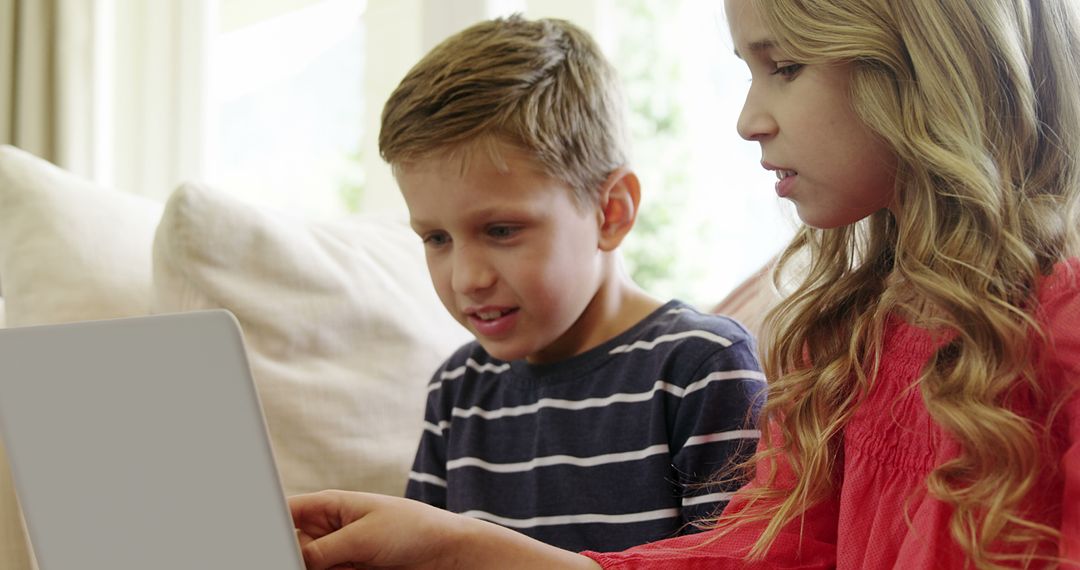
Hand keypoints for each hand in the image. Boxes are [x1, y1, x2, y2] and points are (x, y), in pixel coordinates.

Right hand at [288, 490, 600, 569]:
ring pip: (305, 564)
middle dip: (281, 552)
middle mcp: (327, 532)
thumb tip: (291, 558)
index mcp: (329, 506)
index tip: (250, 536)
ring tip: (312, 564)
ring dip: (297, 563)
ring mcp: (336, 556)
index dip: (265, 522)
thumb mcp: (363, 537)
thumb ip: (321, 550)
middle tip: (274, 557)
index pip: (285, 512)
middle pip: (288, 545)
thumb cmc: (414, 531)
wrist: (449, 555)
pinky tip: (320, 569)